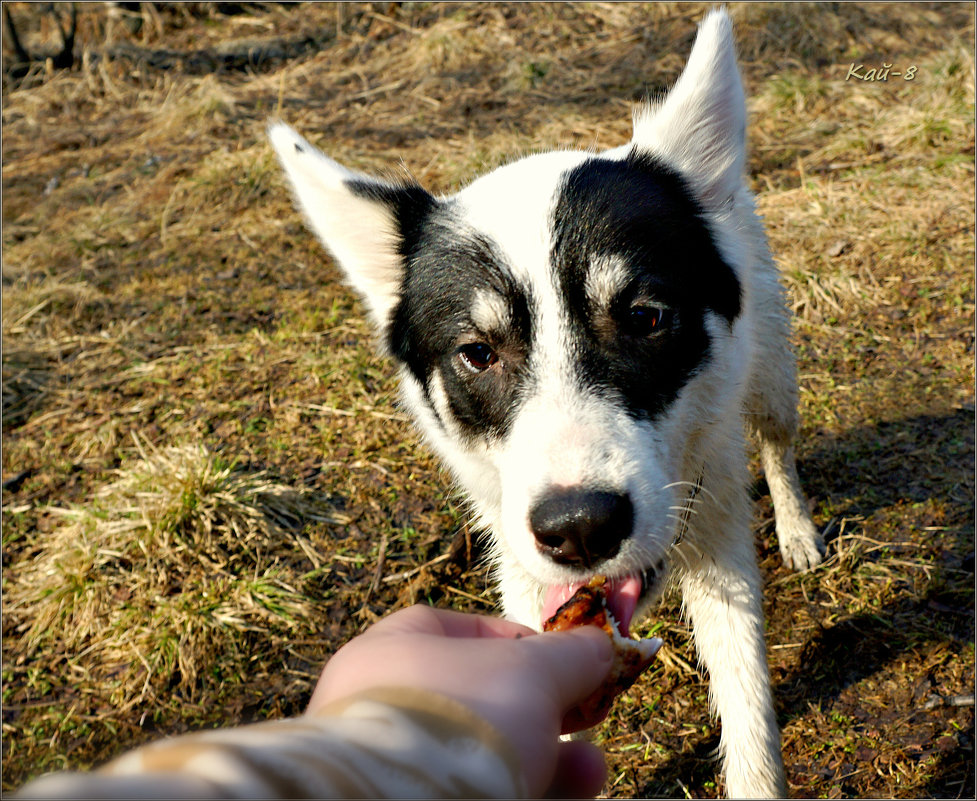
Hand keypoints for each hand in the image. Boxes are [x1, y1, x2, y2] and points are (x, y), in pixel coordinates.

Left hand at [308, 605, 617, 796]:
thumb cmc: (464, 715)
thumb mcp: (532, 671)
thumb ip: (569, 655)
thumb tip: (599, 645)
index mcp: (392, 650)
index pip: (457, 629)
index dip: (515, 638)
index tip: (559, 659)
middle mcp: (383, 704)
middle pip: (479, 698)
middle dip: (545, 709)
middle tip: (586, 718)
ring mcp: (396, 760)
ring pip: (484, 752)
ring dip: (548, 757)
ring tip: (591, 769)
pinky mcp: (413, 797)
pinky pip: (478, 788)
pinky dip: (528, 788)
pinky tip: (573, 792)